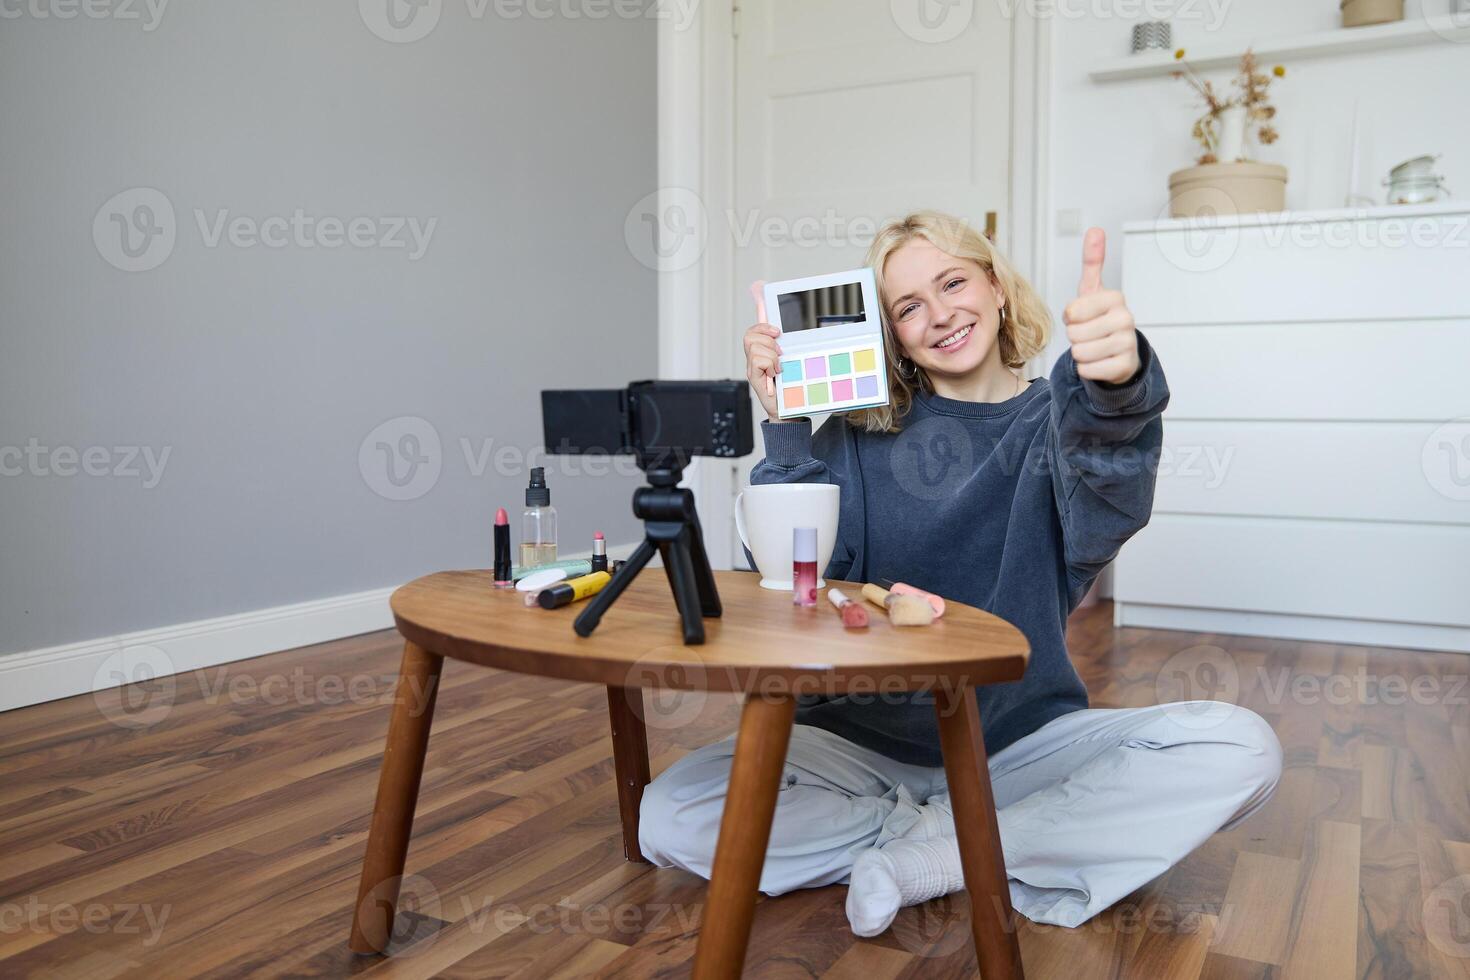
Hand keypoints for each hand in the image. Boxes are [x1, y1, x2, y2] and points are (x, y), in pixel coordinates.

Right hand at [743, 322, 782, 419]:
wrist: (786, 411)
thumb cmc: (788, 389)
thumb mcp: (790, 364)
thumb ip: (787, 350)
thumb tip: (790, 335)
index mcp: (761, 353)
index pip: (754, 331)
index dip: (760, 323)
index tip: (774, 323)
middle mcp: (753, 359)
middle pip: (750, 335)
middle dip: (767, 338)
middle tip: (779, 352)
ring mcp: (751, 368)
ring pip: (755, 346)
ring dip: (771, 356)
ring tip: (778, 367)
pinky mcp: (753, 377)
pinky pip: (758, 359)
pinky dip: (769, 365)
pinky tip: (775, 374)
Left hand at [1063, 228, 1139, 384]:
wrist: (1120, 352)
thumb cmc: (1101, 319)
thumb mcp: (1093, 290)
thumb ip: (1092, 261)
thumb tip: (1095, 229)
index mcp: (1115, 298)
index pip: (1072, 311)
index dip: (1071, 317)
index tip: (1084, 316)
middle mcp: (1126, 319)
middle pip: (1074, 334)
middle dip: (1075, 337)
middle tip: (1090, 334)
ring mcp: (1128, 343)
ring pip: (1079, 353)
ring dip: (1080, 353)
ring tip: (1095, 347)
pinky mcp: (1124, 367)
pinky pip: (1087, 370)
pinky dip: (1087, 369)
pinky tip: (1100, 362)